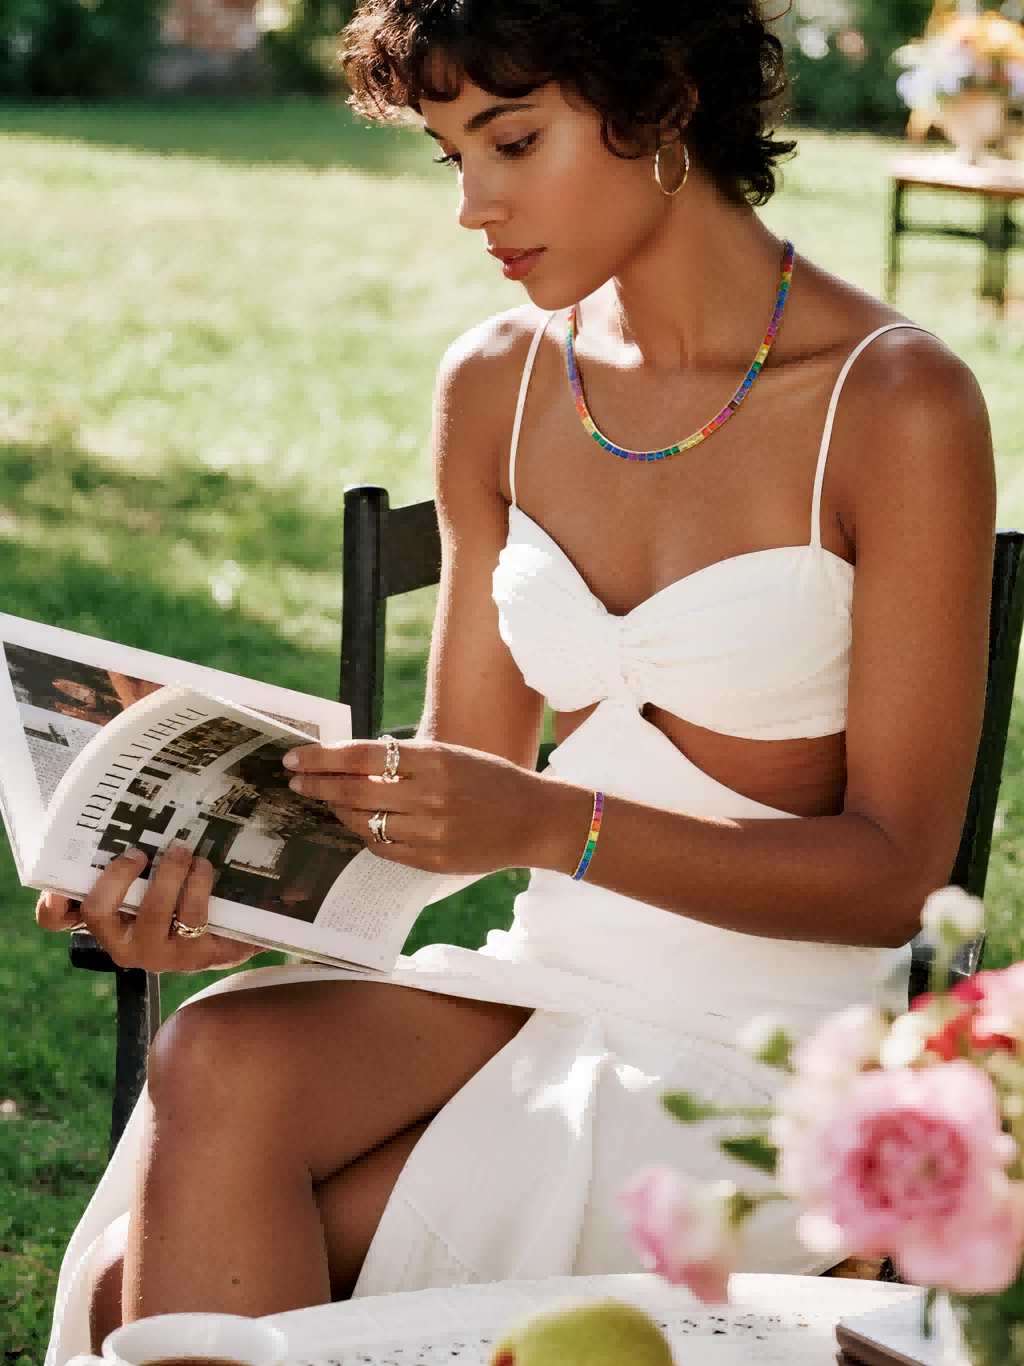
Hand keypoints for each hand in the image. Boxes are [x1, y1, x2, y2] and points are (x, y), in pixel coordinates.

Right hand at [35, 844, 257, 973]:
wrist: (224, 936)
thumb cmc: (176, 902)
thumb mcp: (146, 881)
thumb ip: (127, 863)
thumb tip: (118, 827)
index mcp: (103, 922)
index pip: (55, 919)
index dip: (50, 899)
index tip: (62, 875)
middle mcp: (122, 945)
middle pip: (98, 912)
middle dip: (117, 875)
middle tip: (139, 852)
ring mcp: (158, 954)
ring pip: (151, 912)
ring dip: (167, 874)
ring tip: (181, 852)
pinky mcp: (195, 955)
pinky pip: (192, 916)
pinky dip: (198, 884)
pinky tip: (203, 867)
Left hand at [282, 738, 568, 875]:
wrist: (533, 819)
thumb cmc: (490, 780)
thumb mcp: (451, 755)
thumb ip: (405, 758)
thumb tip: (349, 759)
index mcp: (436, 760)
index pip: (362, 755)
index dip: (322, 757)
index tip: (295, 756)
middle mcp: (432, 796)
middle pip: (355, 791)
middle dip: (317, 785)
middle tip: (295, 780)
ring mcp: (432, 833)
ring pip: (364, 823)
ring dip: (337, 812)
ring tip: (325, 801)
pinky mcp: (433, 861)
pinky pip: (382, 849)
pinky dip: (364, 834)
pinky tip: (356, 823)